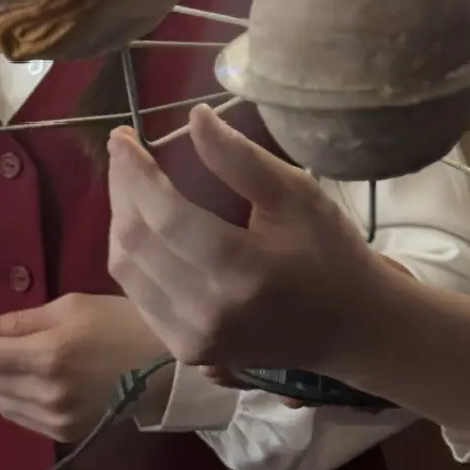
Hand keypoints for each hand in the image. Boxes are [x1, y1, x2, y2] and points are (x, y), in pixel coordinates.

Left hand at [0, 293, 169, 442]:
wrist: (169, 365)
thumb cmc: (124, 320)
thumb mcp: (73, 306)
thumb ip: (20, 321)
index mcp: (48, 353)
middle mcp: (45, 391)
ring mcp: (53, 417)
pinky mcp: (61, 432)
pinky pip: (14, 414)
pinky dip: (2, 393)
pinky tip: (10, 376)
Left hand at [107, 105, 384, 374]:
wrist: (348, 327)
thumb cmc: (330, 251)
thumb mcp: (297, 194)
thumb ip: (241, 158)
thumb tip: (194, 118)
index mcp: (240, 269)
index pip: (165, 216)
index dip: (136, 173)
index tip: (122, 138)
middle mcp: (206, 311)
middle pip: (136, 243)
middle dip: (122, 190)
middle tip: (124, 153)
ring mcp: (191, 338)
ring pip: (127, 271)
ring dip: (121, 221)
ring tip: (132, 183)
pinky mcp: (185, 350)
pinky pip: (138, 294)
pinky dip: (133, 254)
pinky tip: (146, 227)